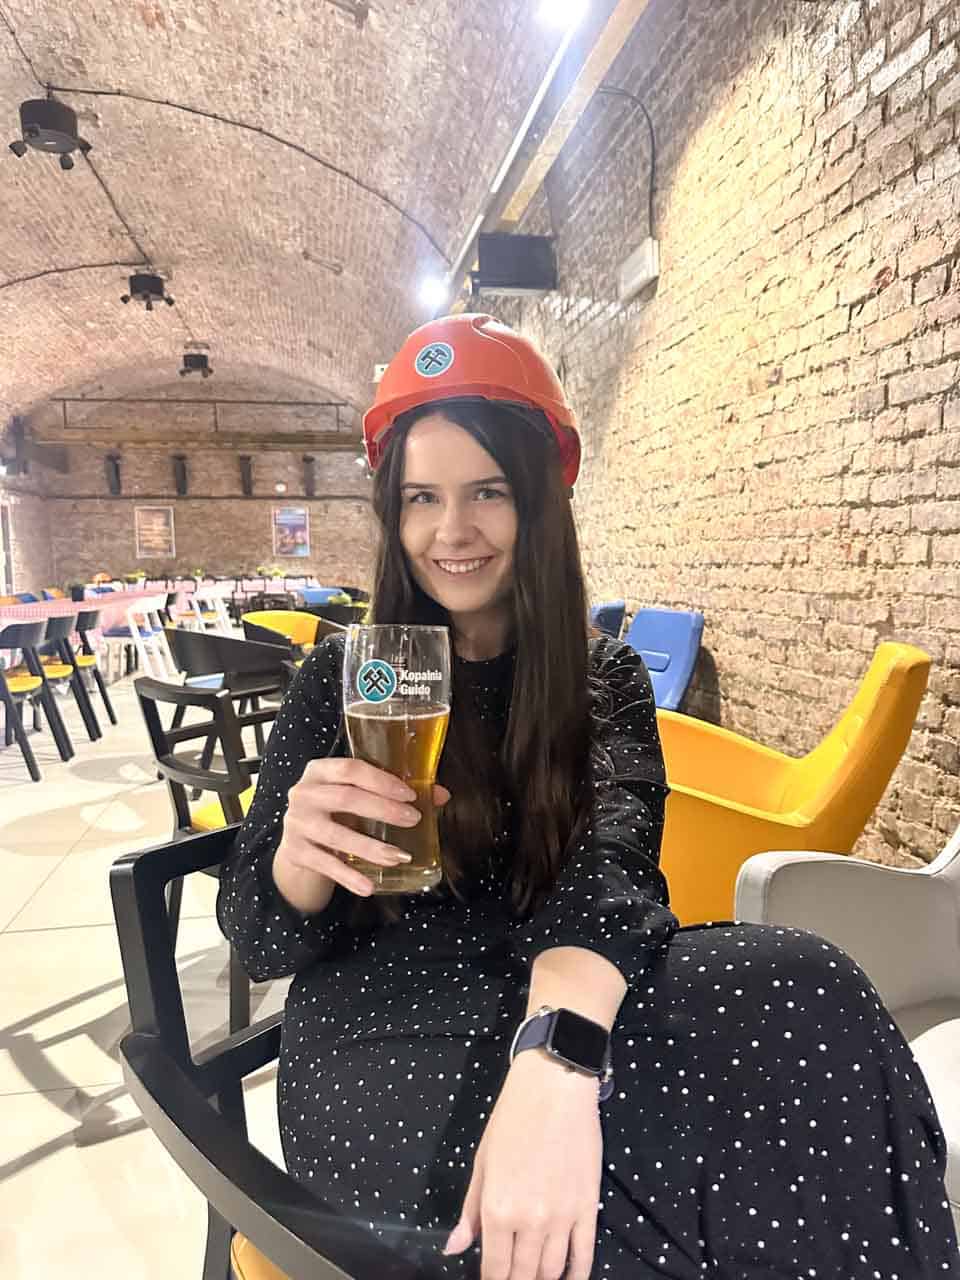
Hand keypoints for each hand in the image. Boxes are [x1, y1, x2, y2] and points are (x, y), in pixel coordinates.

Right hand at [274, 756, 449, 906]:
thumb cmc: (336, 814)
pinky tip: (369, 886)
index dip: (382, 781)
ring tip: (399, 856)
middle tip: (413, 820)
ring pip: (337, 835)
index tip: (410, 795)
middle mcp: (304, 793)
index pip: (351, 768)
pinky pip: (326, 864)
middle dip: (383, 810)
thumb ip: (395, 793)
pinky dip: (349, 877)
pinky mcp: (295, 852)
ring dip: (371, 847)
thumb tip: (441, 795)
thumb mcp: (358, 797)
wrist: (297, 846)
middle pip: (346, 798)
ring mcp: (296, 823)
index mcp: (320, 771)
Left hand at [444, 1051, 601, 1279]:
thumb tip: (454, 1248)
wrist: (554, 1087)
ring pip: (552, 1272)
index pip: (494, 1270)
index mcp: (497, 1209)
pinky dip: (576, 1276)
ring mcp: (562, 1217)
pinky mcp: (588, 1207)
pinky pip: (584, 1255)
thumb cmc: (513, 1118)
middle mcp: (529, 1221)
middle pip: (523, 1276)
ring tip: (535, 1278)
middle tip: (513, 1278)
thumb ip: (470, 1210)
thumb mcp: (482, 1161)